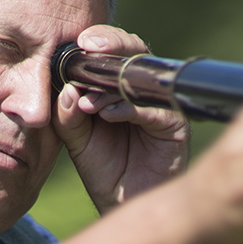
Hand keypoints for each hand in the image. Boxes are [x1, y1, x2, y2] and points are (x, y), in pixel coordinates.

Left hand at [53, 25, 191, 212]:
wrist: (124, 203)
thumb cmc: (104, 169)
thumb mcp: (77, 139)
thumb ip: (67, 115)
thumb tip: (67, 89)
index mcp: (119, 85)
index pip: (113, 52)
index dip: (99, 41)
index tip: (79, 42)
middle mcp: (144, 89)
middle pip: (134, 52)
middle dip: (111, 46)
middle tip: (88, 49)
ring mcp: (162, 104)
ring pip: (142, 78)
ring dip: (112, 86)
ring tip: (88, 103)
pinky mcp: (175, 124)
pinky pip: (154, 109)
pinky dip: (129, 109)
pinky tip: (108, 115)